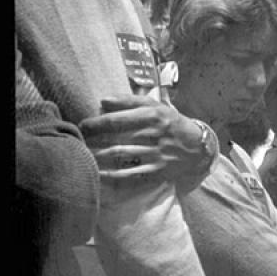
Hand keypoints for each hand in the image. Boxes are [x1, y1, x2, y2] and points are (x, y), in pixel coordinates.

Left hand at [80, 95, 213, 183]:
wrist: (197, 147)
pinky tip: (98, 173)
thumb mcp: (156, 106)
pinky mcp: (156, 171)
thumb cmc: (171, 123)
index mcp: (153, 115)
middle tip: (79, 138)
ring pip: (120, 155)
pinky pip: (129, 174)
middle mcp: (154, 134)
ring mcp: (155, 154)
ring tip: (84, 153)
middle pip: (115, 137)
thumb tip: (103, 100)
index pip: (117, 119)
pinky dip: (111, 175)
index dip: (96, 123)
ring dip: (98, 155)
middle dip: (93, 139)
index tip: (83, 124)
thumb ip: (130, 101)